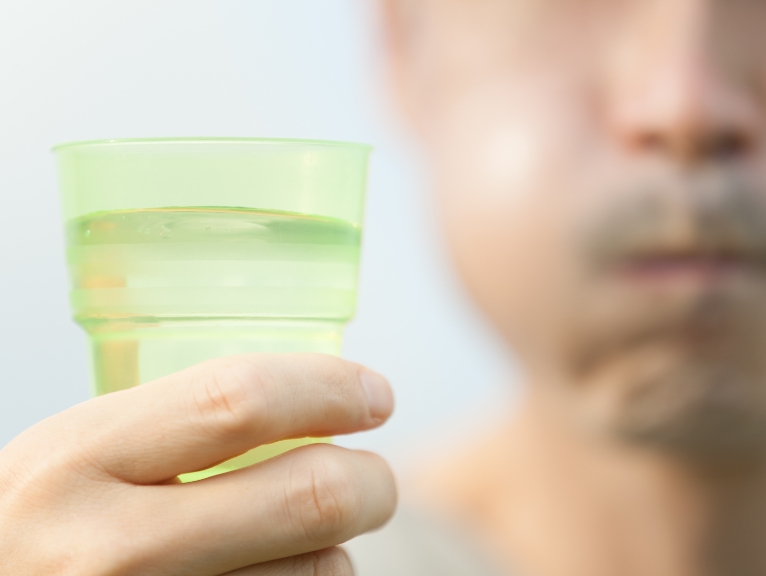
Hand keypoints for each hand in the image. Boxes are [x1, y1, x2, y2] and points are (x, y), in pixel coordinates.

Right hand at [0, 353, 395, 574]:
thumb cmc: (48, 527)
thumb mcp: (78, 456)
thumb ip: (173, 425)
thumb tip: (311, 402)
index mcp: (77, 458)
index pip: (238, 400)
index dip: (330, 389)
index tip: (375, 395)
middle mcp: (105, 549)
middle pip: (310, 497)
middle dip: (371, 481)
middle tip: (372, 476)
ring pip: (320, 571)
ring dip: (338, 548)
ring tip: (303, 538)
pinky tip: (281, 575)